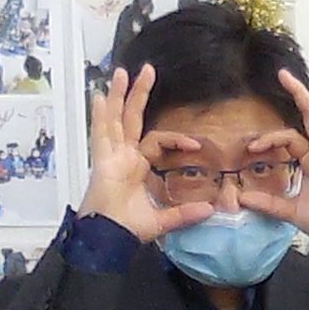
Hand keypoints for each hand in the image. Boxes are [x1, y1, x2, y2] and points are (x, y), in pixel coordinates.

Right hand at [83, 64, 216, 240]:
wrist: (109, 239)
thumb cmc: (127, 229)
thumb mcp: (162, 220)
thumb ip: (184, 213)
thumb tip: (209, 210)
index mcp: (135, 166)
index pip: (157, 141)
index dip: (177, 140)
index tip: (197, 146)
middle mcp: (122, 156)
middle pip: (130, 118)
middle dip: (137, 94)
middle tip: (147, 70)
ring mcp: (110, 157)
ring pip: (114, 120)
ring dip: (117, 96)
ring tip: (121, 73)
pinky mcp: (100, 162)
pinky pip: (100, 136)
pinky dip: (99, 118)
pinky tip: (99, 98)